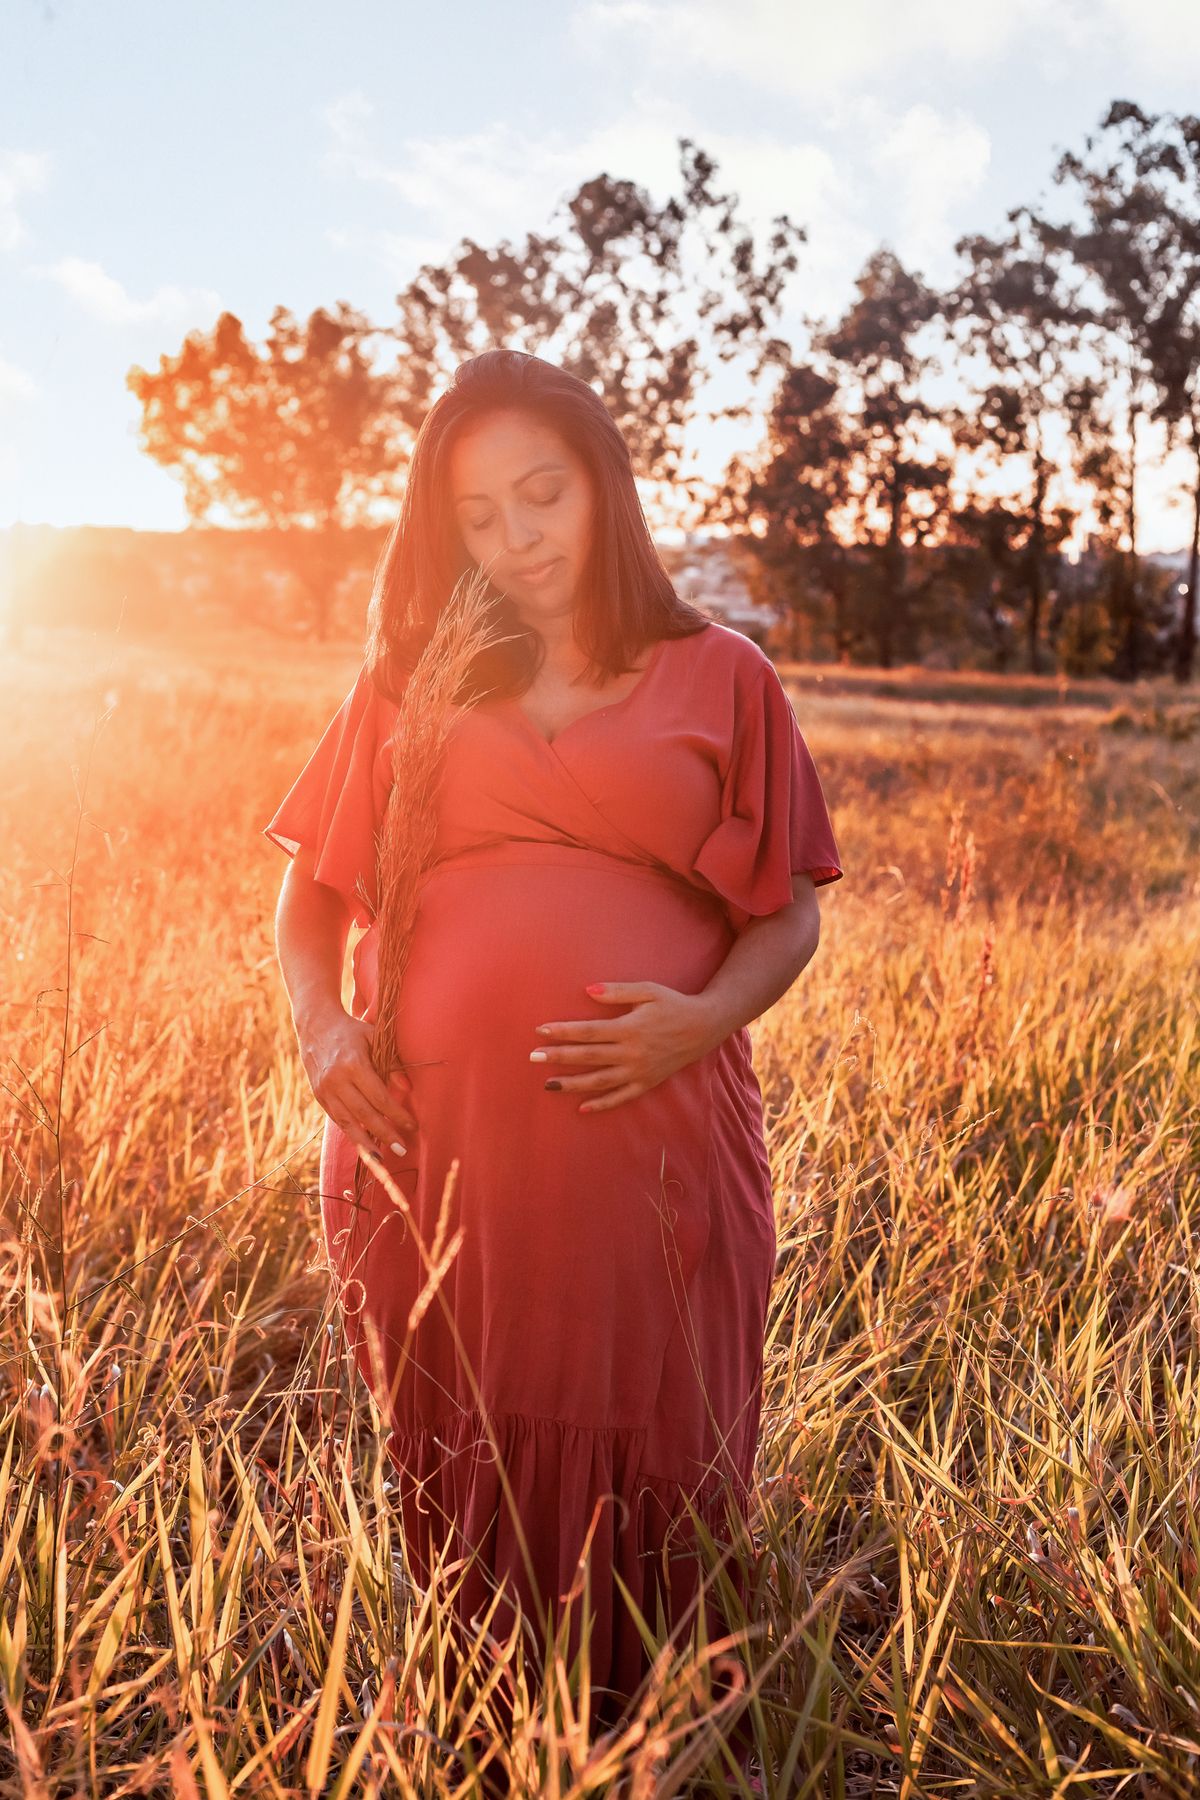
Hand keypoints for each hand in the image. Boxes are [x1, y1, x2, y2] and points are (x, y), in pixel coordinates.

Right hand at [297, 1007, 416, 1159]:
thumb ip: (392, 1063)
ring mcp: (325, 1090)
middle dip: (384, 1134)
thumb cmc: (352, 1031)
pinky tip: (365, 1146)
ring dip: (365, 1144)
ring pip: (347, 1123)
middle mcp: (336, 1080)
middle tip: (402, 1150)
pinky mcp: (319, 1097)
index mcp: (353, 1064)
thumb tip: (408, 1088)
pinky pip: (338, 1120)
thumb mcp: (374, 1038)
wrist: (315, 1026)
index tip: (412, 1126)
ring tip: (381, 1160)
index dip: (396, 1114)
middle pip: (363, 1114)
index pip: (379, 1096)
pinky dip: (351, 1134)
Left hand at [530, 982, 725, 1113]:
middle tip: (532, 1057)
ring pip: (599, 1081)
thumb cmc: (672, 1004)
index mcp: (629, 1028)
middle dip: (558, 1057)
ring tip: (548, 1084)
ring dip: (572, 1084)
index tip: (541, 1031)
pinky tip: (582, 1108)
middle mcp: (632, 1053)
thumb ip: (617, 991)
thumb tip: (587, 990)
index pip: (588, 1032)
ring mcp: (639, 1072)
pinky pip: (621, 1098)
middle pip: (588, 1057)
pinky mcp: (647, 1083)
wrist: (704, 1027)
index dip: (563, 1032)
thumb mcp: (647, 990)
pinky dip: (601, 1104)